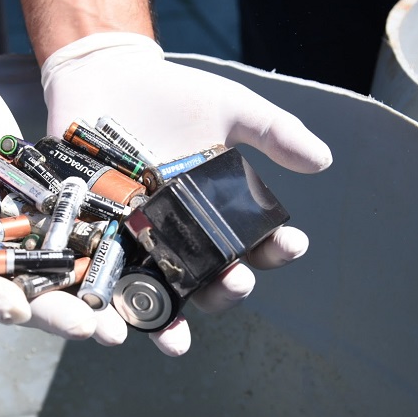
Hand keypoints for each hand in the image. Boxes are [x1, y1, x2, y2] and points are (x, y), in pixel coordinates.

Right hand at [0, 2, 102, 340]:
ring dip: (87, 286)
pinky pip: (68, 216)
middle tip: (95, 331)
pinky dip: (96, 235)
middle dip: (54, 311)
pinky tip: (131, 248)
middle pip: (16, 286)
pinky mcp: (32, 190)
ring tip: (125, 311)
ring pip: (51, 261)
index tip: (16, 309)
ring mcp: (7, 218)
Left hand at [40, 32, 332, 355]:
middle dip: (225, 289)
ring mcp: (136, 238)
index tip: (291, 244)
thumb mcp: (228, 106)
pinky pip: (99, 279)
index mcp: (216, 212)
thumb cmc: (171, 93)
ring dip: (166, 324)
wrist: (105, 74)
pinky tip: (113, 327)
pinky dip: (106, 306)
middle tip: (236, 283)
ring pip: (154, 294)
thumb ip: (272, 131)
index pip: (252, 242)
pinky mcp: (94, 235)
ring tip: (175, 342)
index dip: (273, 250)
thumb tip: (323, 160)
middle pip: (207, 279)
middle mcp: (180, 234)